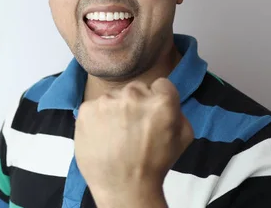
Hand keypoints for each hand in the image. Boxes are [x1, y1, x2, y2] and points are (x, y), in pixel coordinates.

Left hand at [74, 78, 193, 205]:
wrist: (123, 187)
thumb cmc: (155, 164)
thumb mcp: (183, 137)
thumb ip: (178, 111)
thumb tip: (166, 99)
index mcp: (161, 101)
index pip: (161, 84)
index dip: (158, 98)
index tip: (152, 113)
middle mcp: (133, 95)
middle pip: (136, 88)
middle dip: (136, 103)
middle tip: (134, 126)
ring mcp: (107, 101)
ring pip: (114, 96)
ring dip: (115, 109)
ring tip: (116, 134)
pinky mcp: (87, 109)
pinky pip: (94, 106)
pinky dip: (98, 118)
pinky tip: (103, 135)